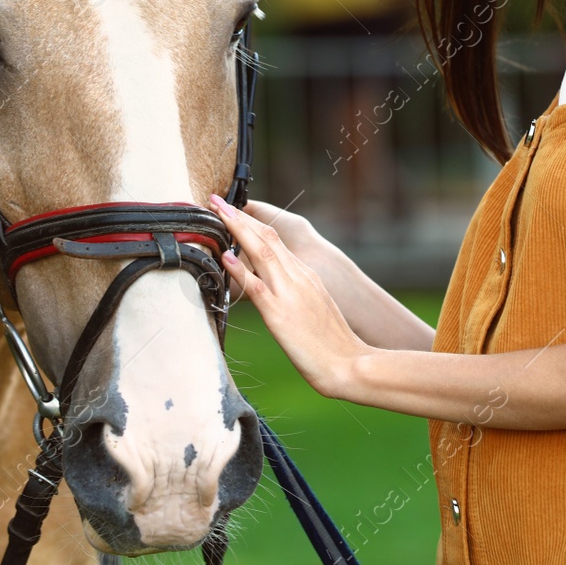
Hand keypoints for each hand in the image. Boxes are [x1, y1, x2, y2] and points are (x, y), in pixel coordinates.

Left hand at [210, 193, 367, 398]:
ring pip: (261, 253)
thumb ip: (297, 293)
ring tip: (217, 213)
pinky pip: (257, 287)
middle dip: (240, 218)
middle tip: (216, 200)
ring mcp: (290, 294)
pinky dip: (240, 269)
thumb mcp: (315, 308)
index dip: (252, 223)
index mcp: (306, 276)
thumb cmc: (333, 344)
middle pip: (266, 238)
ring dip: (237, 230)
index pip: (275, 241)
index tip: (233, 210)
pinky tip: (226, 257)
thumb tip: (272, 286)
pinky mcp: (281, 315)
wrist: (349, 364)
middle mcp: (298, 278)